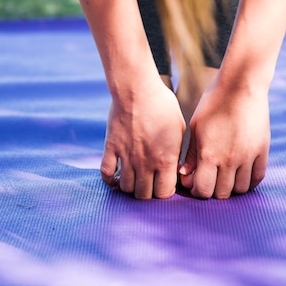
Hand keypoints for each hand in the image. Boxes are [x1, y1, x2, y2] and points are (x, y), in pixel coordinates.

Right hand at [100, 79, 184, 198]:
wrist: (137, 90)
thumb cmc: (163, 105)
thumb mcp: (179, 129)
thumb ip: (177, 152)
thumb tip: (175, 168)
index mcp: (165, 160)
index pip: (164, 193)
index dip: (165, 192)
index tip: (164, 184)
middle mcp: (145, 163)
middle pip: (144, 195)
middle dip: (148, 193)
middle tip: (149, 183)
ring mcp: (126, 157)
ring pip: (126, 188)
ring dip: (131, 187)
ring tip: (134, 179)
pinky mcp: (111, 148)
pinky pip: (106, 174)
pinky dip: (110, 180)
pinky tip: (115, 178)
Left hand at [179, 81, 269, 198]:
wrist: (241, 85)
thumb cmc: (213, 103)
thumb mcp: (196, 127)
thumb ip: (191, 154)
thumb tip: (185, 176)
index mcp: (209, 154)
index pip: (203, 190)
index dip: (198, 191)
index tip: (197, 183)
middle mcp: (229, 159)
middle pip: (222, 193)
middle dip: (214, 190)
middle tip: (211, 180)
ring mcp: (248, 156)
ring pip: (241, 189)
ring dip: (232, 187)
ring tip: (226, 176)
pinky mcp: (262, 150)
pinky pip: (258, 177)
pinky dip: (249, 181)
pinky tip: (242, 174)